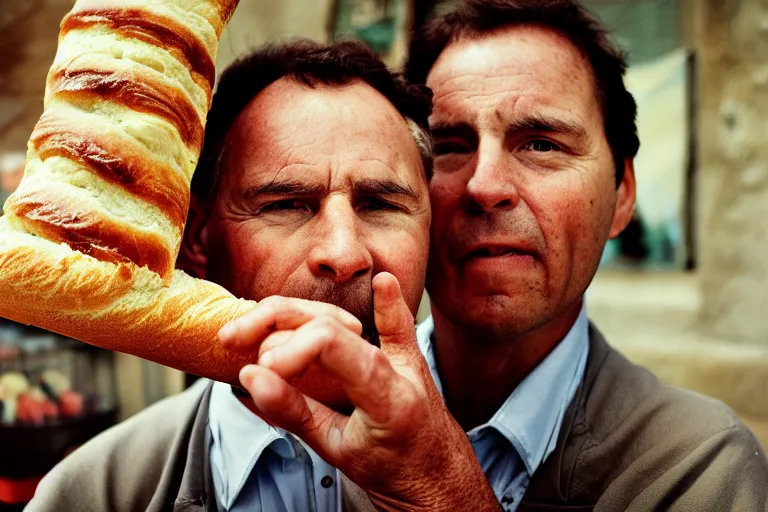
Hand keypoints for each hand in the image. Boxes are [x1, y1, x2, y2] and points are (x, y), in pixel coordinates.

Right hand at [225, 273, 498, 510]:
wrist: (440, 477)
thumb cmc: (392, 471)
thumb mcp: (337, 451)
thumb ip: (293, 412)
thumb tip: (249, 379)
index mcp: (386, 395)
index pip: (333, 344)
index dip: (289, 349)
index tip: (257, 369)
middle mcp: (401, 367)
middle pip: (329, 321)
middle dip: (274, 322)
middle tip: (232, 339)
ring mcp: (407, 356)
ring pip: (342, 317)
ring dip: (294, 316)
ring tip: (257, 331)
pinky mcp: (407, 352)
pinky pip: (394, 321)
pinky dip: (386, 303)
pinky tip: (383, 284)